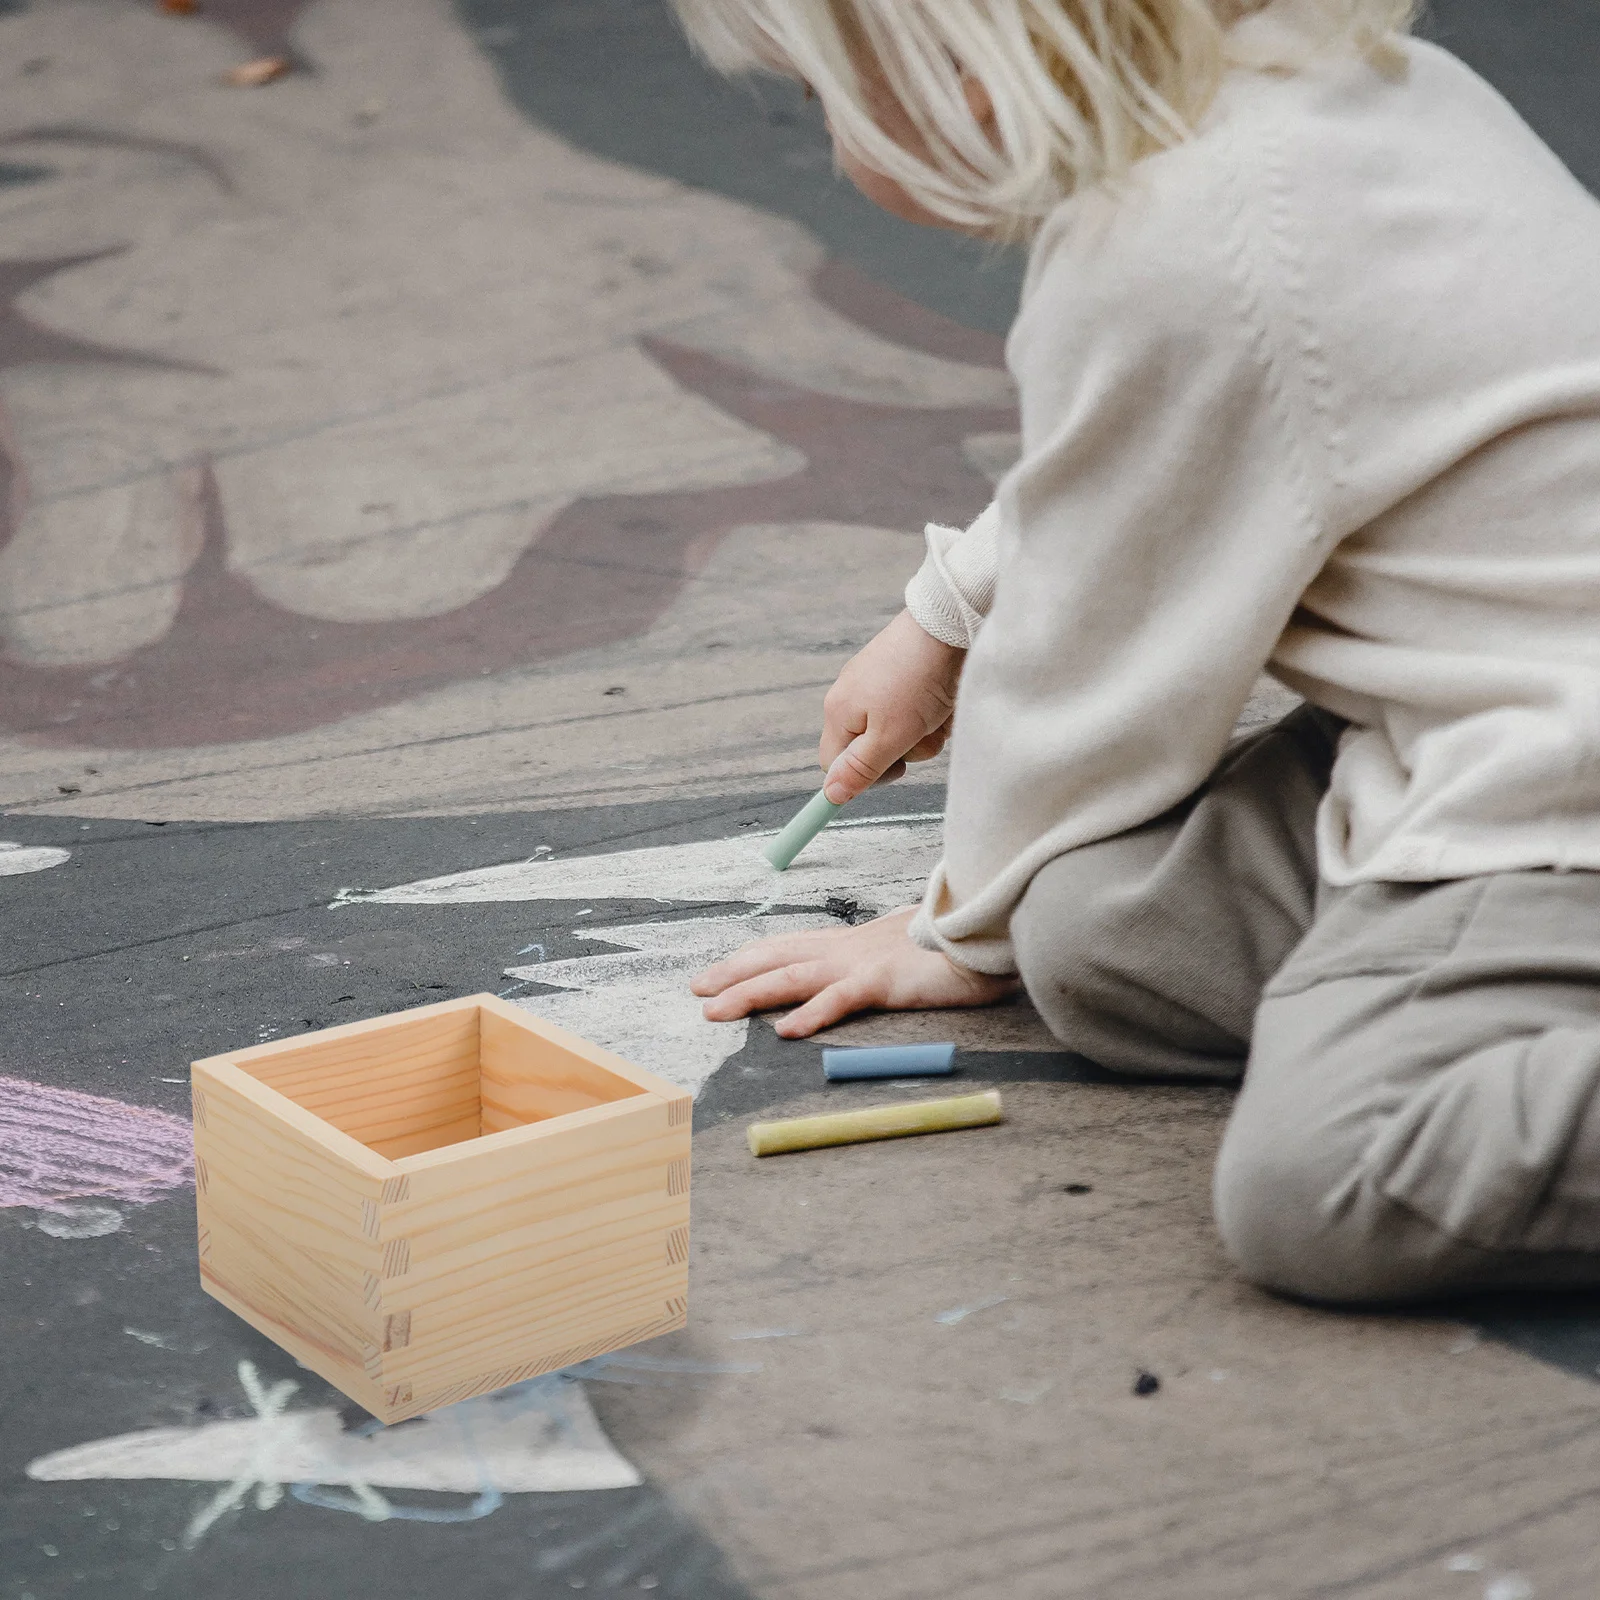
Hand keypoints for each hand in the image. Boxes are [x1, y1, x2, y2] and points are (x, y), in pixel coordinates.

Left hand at [691, 907, 1015, 1037]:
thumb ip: (884, 959)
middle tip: (697, 989)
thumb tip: (872, 971)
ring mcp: (864, 962)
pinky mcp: (885, 980)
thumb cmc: (957, 942)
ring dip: (749, 993)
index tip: (717, 971)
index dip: (751, 957)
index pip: (790, 946)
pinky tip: (786, 1031)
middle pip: (778, 957)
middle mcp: (849, 947)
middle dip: (734, 973)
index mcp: (854, 941)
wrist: (991, 932)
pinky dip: (811, 1014)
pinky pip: (840, 999)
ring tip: (715, 1012)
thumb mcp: (908, 948)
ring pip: (793, 976)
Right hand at [820, 610, 963, 803]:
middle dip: (904, 749)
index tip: (896, 770)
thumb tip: (830, 796)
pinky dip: (933, 711)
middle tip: (921, 731)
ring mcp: (877, 683)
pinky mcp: (902, 674)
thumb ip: (860, 769)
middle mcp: (852, 696)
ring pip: (899, 733)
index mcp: (838, 712)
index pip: (835, 764)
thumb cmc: (917, 679)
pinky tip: (944, 697)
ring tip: (938, 710)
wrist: (949, 623)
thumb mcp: (890, 736)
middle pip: (872, 749)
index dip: (863, 776)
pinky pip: (916, 711)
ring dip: (924, 731)